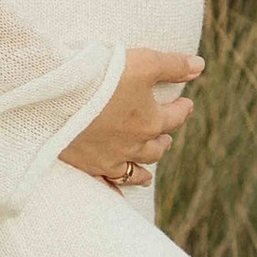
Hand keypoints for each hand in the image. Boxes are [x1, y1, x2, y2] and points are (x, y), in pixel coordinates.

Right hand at [62, 45, 203, 188]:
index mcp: (150, 121)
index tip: (186, 104)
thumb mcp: (143, 62)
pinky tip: (117, 193)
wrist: (57, 95)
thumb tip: (199, 66)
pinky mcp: (86, 164)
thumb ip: (172, 65)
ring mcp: (109, 158)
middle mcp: (133, 145)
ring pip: (134, 170)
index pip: (175, 117)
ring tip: (148, 173)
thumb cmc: (101, 76)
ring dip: (144, 170)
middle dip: (163, 141)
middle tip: (166, 136)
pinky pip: (105, 182)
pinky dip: (115, 188)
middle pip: (156, 147)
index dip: (182, 109)